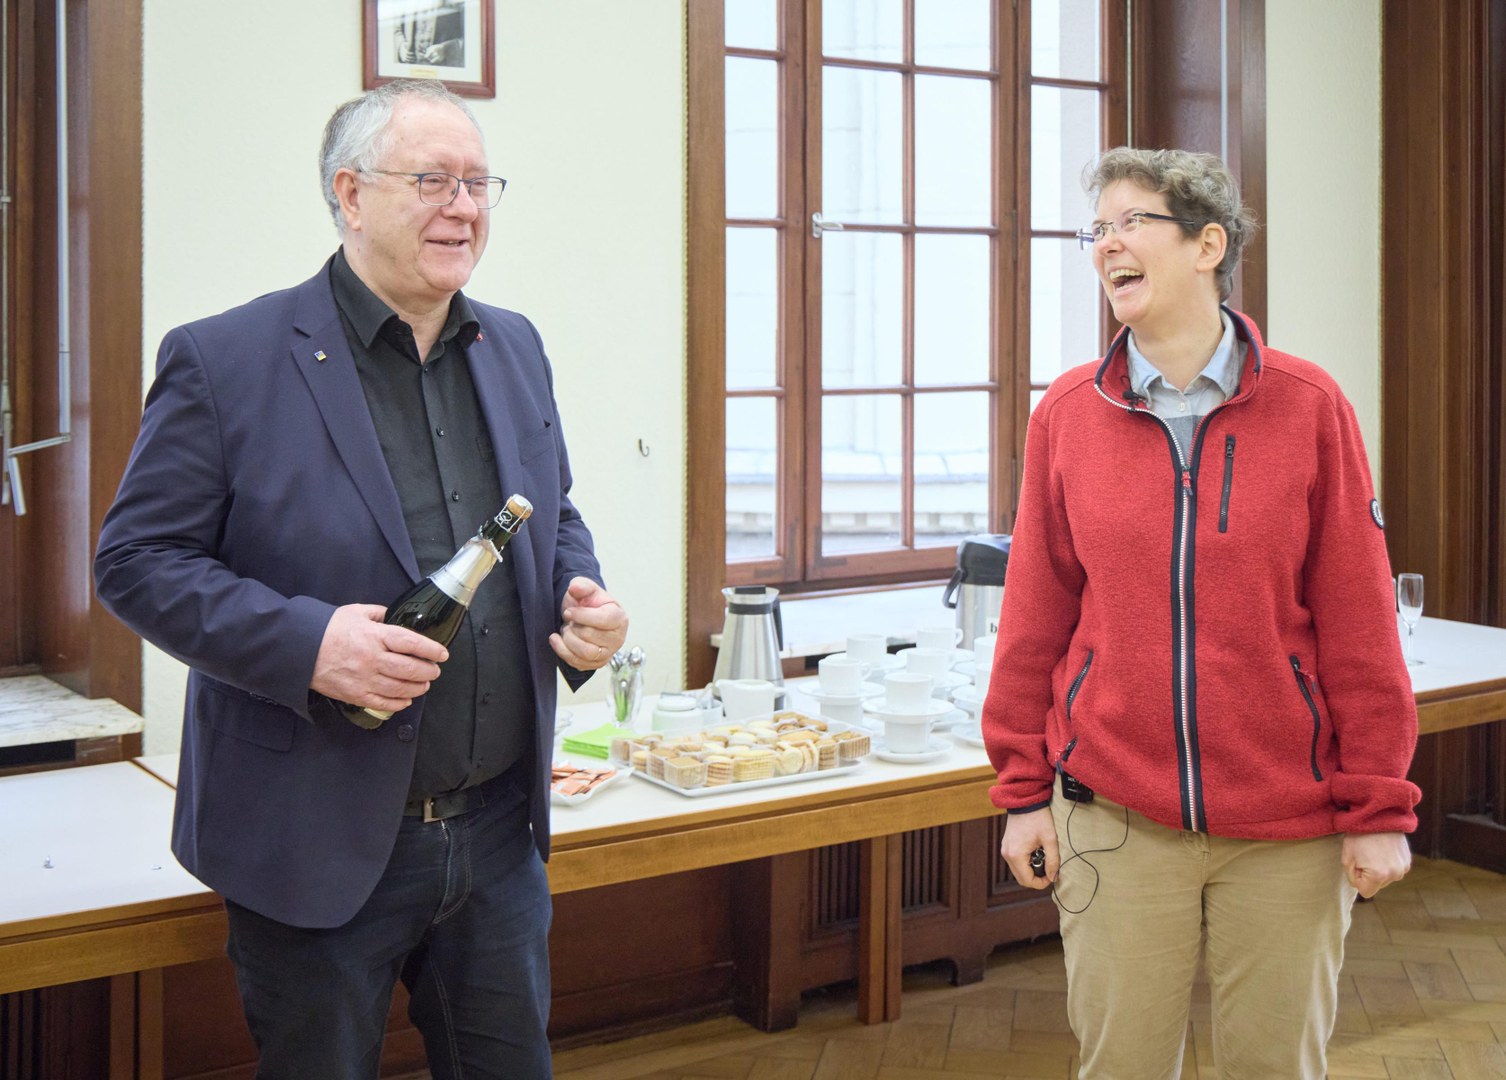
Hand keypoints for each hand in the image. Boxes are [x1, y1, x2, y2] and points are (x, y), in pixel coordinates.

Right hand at [309, 604, 447, 714]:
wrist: (299, 649)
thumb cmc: (327, 629)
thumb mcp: (356, 612)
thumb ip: (380, 614)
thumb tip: (396, 616)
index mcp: (374, 635)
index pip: (411, 643)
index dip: (430, 649)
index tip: (442, 653)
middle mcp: (372, 659)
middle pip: (410, 668)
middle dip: (428, 671)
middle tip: (434, 670)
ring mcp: (364, 679)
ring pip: (400, 688)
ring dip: (417, 687)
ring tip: (424, 684)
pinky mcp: (355, 694)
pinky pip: (383, 703)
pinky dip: (398, 703)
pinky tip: (406, 699)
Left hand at [549, 578, 627, 670]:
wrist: (585, 617)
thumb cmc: (589, 603)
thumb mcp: (585, 588)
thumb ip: (581, 585)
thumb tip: (575, 588)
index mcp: (619, 617)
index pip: (603, 620)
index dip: (581, 616)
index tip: (568, 611)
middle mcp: (618, 638)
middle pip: (590, 636)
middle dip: (573, 627)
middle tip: (569, 620)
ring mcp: (608, 653)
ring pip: (585, 653)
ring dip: (568, 640)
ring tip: (566, 630)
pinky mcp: (597, 663)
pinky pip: (578, 663)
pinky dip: (563, 652)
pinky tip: (557, 640)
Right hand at [1001, 806, 1059, 889]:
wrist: (1025, 800)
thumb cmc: (1038, 818)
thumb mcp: (1050, 839)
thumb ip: (1053, 861)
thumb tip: (1053, 877)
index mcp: (1016, 855)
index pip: (1027, 881)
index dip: (1041, 883)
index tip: (1052, 876)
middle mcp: (1007, 854)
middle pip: (1021, 878)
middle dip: (1036, 878)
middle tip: (1049, 868)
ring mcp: (1005, 849)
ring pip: (1018, 870)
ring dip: (1031, 870)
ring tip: (1042, 856)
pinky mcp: (1007, 845)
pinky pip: (1016, 861)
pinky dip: (1026, 862)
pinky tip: (1035, 851)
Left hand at [1342, 832, 1411, 897]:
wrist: (1379, 816)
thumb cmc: (1359, 836)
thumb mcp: (1347, 859)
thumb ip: (1352, 878)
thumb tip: (1361, 886)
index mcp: (1378, 876)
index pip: (1365, 892)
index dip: (1358, 879)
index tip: (1357, 864)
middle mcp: (1395, 875)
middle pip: (1376, 885)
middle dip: (1368, 875)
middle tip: (1365, 854)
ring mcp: (1403, 868)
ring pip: (1385, 878)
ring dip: (1378, 869)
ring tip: (1374, 851)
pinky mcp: (1408, 861)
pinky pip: (1393, 870)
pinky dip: (1387, 863)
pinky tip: (1383, 849)